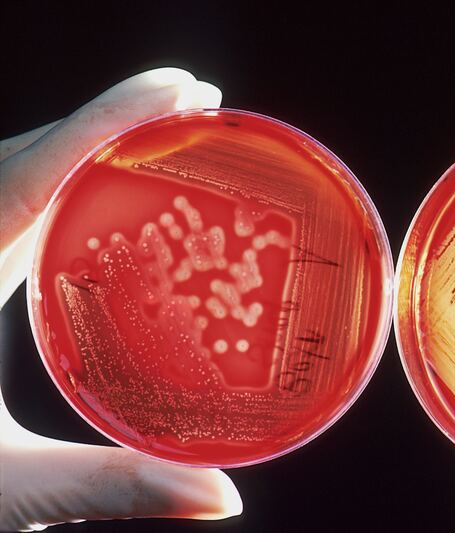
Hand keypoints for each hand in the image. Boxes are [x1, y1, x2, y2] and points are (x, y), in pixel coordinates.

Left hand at [0, 68, 242, 530]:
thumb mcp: (8, 488)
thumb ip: (114, 484)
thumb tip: (224, 497)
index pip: (31, 177)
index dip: (108, 123)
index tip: (183, 90)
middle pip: (24, 155)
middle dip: (110, 119)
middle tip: (191, 103)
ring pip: (11, 172)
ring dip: (86, 143)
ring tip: (161, 132)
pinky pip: (7, 205)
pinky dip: (61, 181)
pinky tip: (101, 196)